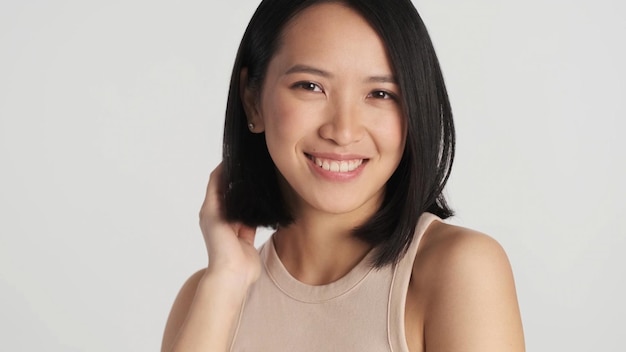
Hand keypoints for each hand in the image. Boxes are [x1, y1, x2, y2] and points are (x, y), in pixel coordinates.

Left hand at [199, 163, 260, 287]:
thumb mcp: (213, 213)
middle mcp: (223, 217)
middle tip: (253, 166)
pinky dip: (259, 210)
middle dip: (240, 180)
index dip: (225, 169)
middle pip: (231, 193)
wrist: (233, 273)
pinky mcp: (248, 236)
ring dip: (250, 194)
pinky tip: (267, 200)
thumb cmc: (220, 245)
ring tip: (261, 179)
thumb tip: (221, 168)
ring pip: (244, 204)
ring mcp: (236, 227)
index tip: (238, 156)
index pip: (217, 183)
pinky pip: (254, 218)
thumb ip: (216, 191)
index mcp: (211, 210)